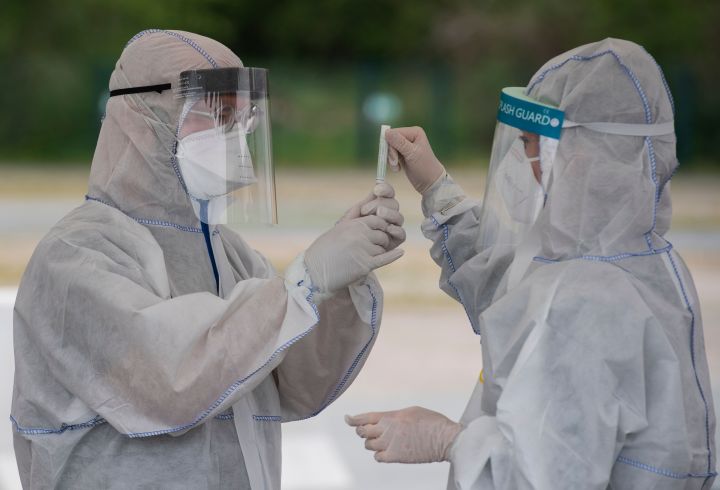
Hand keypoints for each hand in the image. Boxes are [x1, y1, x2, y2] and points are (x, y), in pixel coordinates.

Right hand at [305, 216, 403, 292]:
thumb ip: (355, 214)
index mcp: (352, 224)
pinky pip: (385, 258)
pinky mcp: (365, 264)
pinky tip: (400, 252)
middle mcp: (359, 234)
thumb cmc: (325, 250)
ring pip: (382, 247)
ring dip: (378, 252)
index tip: (378, 232)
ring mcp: (363, 249)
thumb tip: (372, 195)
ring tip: (362, 257)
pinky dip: (393, 255)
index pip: (377, 220)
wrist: (314, 272)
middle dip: (380, 240)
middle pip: (382, 234)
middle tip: (371, 247)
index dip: (380, 226)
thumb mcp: (339, 228)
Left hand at [340, 183, 405, 250]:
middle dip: (382, 203)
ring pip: (399, 217)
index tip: (377, 190)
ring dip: (390, 214)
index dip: (385, 189)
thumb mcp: (350, 218)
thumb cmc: (346, 235)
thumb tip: (375, 188)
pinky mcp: (395, 241)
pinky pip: (401, 234)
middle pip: (394, 204)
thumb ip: (362, 204)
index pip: (387, 194)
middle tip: (368, 209)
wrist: (344, 254)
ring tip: (379, 214)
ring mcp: (392, 228)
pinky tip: (389, 228)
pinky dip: (396, 230)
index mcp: (377, 206)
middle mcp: (387, 216)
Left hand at [345, 406, 461, 463]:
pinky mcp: (396, 456)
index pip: (365, 417)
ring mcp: (391, 443)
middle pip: (363, 431)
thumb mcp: (411, 411)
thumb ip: (394, 416)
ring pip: (368, 444)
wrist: (445, 439)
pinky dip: (379, 455)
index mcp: (392, 416)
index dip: (353, 419)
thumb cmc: (433, 423)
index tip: (347, 419)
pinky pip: (378, 457)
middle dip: (362, 431)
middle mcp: (388, 429)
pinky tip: (386, 451)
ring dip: (372, 443)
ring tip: (383, 441)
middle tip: (368, 431)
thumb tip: (383, 421)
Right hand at [386, 127, 444, 193]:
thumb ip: (399, 142)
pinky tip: (398, 168)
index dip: (391, 146)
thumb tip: (386, 132)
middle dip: (391, 154)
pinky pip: (391, 154)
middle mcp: (410, 136)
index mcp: (414, 132)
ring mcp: (406, 145)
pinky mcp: (403, 153)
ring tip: (397, 168)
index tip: (394, 160)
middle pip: (390, 140)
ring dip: (391, 159)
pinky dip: (392, 162)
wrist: (429, 182)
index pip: (394, 133)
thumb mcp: (411, 154)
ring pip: (389, 148)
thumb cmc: (424, 167)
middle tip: (395, 165)